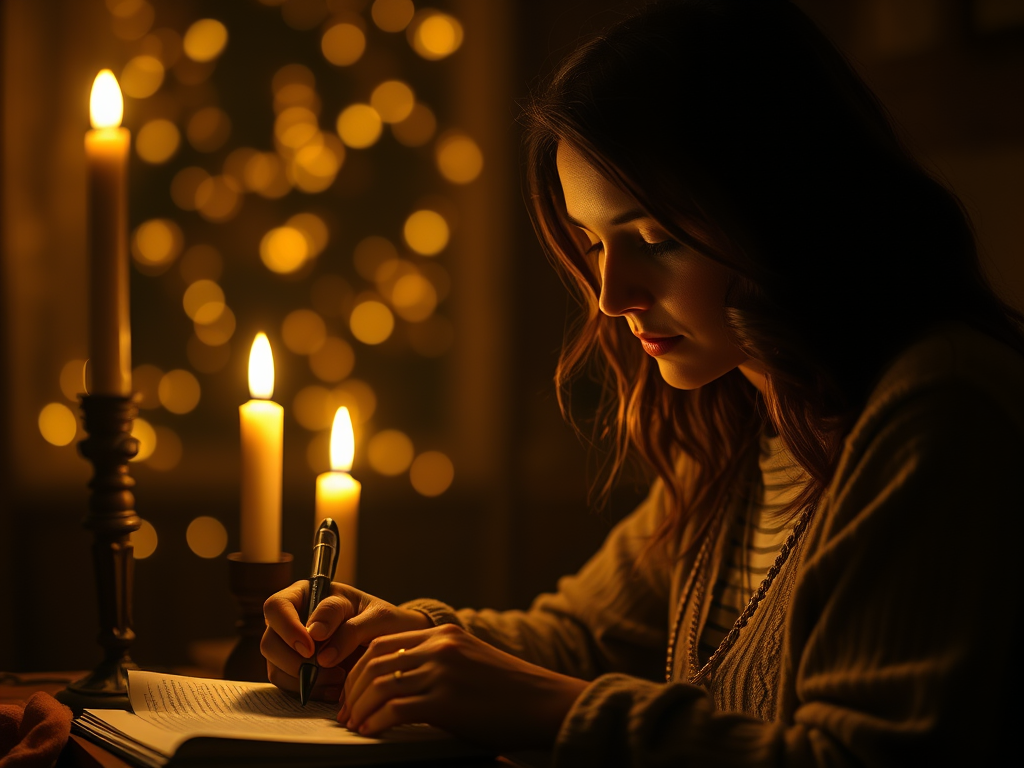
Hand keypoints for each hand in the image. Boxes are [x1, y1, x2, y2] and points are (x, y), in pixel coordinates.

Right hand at [261, 581, 431, 701]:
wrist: (394, 644)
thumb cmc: (384, 621)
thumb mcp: (377, 617)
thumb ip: (348, 627)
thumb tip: (316, 646)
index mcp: (307, 594)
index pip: (278, 607)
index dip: (289, 629)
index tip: (311, 648)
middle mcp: (293, 620)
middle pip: (269, 641)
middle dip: (293, 661)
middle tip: (323, 668)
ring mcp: (291, 648)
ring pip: (275, 667)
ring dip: (303, 679)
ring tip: (339, 679)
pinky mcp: (297, 671)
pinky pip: (289, 686)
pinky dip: (310, 691)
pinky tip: (335, 690)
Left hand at [339, 624, 588, 749]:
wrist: (545, 702)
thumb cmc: (509, 691)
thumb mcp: (470, 662)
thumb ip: (437, 664)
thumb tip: (398, 686)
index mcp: (443, 634)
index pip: (384, 642)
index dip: (359, 667)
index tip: (352, 690)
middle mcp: (440, 647)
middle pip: (374, 661)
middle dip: (352, 688)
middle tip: (345, 711)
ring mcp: (442, 672)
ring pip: (379, 685)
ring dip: (360, 707)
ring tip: (355, 724)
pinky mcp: (445, 701)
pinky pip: (395, 710)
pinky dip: (376, 723)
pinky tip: (371, 732)